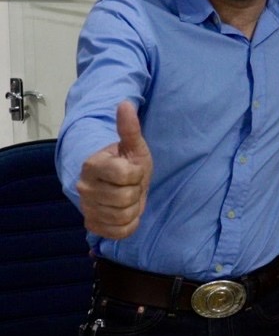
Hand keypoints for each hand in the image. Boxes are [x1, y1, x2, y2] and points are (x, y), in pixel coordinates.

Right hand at [76, 101, 152, 238]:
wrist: (118, 182)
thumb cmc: (127, 161)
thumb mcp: (134, 145)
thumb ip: (129, 128)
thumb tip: (126, 104)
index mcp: (92, 165)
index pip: (126, 175)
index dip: (137, 173)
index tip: (133, 169)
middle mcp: (84, 187)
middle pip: (125, 199)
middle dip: (136, 192)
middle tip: (132, 185)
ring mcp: (86, 207)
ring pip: (123, 216)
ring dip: (134, 208)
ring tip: (129, 197)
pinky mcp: (92, 225)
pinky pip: (119, 232)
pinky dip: (129, 224)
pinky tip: (126, 212)